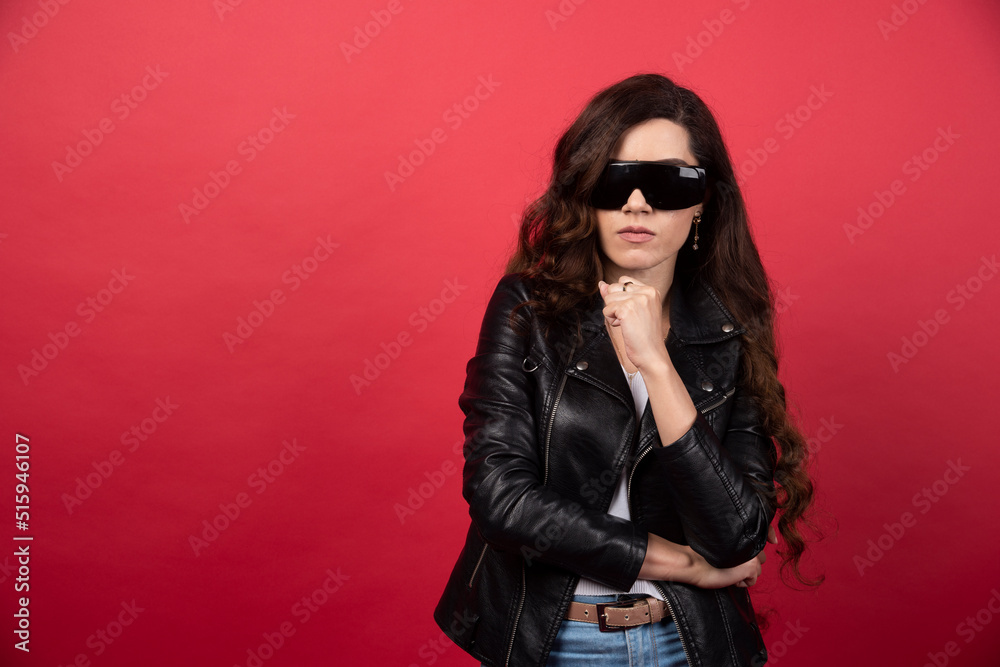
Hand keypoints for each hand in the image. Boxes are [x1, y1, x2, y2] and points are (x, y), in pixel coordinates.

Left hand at [598, 277, 669, 371]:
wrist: (651, 353)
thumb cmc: (643, 335)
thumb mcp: (632, 310)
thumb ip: (617, 294)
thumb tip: (601, 283)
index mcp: (651, 290)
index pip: (623, 280)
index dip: (620, 297)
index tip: (633, 312)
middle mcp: (646, 291)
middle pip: (613, 288)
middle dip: (615, 304)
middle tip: (630, 319)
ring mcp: (637, 299)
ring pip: (608, 298)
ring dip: (613, 313)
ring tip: (627, 323)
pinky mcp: (626, 309)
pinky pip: (607, 309)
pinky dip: (611, 321)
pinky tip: (624, 327)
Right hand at [640, 530, 775, 588]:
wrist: (694, 563)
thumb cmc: (703, 555)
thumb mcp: (723, 547)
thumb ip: (737, 544)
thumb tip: (757, 545)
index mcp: (742, 535)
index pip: (761, 539)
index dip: (766, 539)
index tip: (770, 540)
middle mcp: (749, 543)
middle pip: (761, 557)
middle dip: (750, 563)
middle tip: (731, 564)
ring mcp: (752, 555)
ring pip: (758, 570)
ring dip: (745, 574)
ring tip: (729, 569)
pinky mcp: (750, 567)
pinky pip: (752, 581)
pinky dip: (741, 583)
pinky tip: (730, 577)